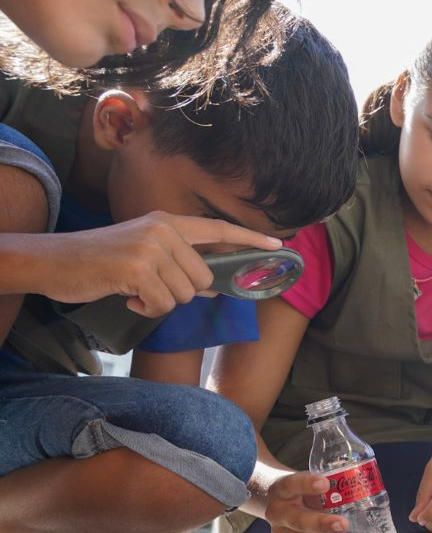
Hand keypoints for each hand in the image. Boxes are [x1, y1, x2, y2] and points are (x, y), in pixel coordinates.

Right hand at [12, 212, 281, 317]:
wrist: (53, 261)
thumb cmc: (100, 262)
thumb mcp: (143, 254)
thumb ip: (179, 264)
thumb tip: (215, 287)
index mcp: (166, 222)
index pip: (218, 230)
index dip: (249, 240)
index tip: (277, 246)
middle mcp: (162, 230)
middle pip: (204, 278)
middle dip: (182, 293)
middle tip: (151, 289)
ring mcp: (150, 248)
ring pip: (184, 294)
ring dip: (161, 302)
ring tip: (134, 290)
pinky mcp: (137, 269)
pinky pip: (163, 305)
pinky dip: (147, 310)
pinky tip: (127, 298)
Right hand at [265, 471, 349, 532]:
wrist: (275, 501)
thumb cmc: (301, 489)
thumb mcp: (307, 481)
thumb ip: (326, 486)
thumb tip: (359, 488)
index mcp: (281, 490)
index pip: (291, 484)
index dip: (306, 484)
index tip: (325, 483)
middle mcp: (278, 513)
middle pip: (298, 520)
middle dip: (322, 524)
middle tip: (344, 525)